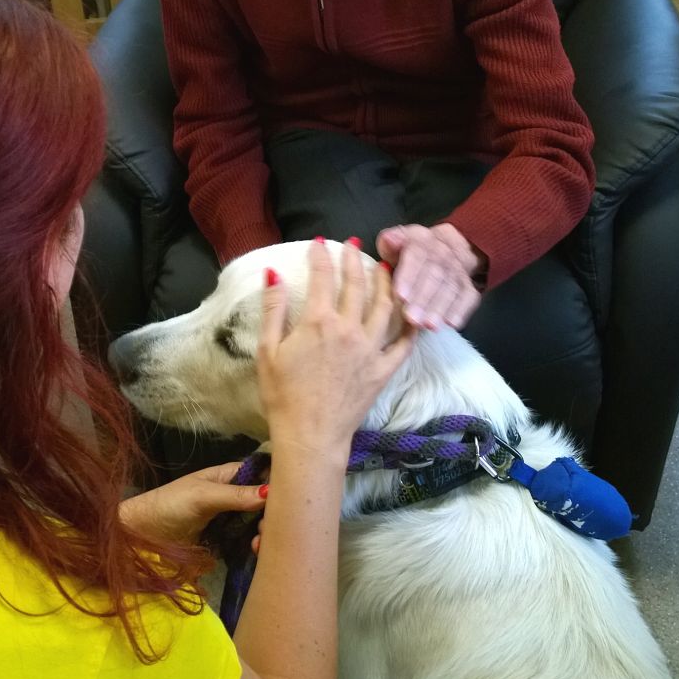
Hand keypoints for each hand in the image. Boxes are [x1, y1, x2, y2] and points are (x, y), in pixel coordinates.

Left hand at [118, 462, 266, 545]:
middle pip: (264, 501)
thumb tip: (271, 493)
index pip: (263, 474)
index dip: (277, 485)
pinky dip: (253, 545)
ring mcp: (230, 518)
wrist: (142, 535)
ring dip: (264, 531)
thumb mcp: (204, 496)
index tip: (289, 501)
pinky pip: (246, 540)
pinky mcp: (225, 540)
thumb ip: (236, 495)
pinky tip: (255, 551)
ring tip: (260, 543)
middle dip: (272, 513)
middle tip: (270, 529)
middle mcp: (234, 495)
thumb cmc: (170, 505)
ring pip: (258, 522)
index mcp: (230, 475)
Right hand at [258, 240, 414, 458]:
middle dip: (354, 260)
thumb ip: (273, 309)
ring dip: (385, 283)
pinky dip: (409, 325)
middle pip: (355, 285)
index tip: (319, 243)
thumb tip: (273, 273)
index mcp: (318, 321)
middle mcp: (349, 329)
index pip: (322, 277)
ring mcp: (370, 349)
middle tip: (353, 245)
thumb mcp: (267, 350)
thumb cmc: (282, 395)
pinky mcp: (384, 370)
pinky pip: (403, 344)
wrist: (310, 435)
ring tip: (385, 268)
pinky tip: (412, 312)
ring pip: (384, 306)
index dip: (320, 256)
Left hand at [376, 222, 484, 330]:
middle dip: (423, 299)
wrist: (451, 247)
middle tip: (412, 318)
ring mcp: (458, 270)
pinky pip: (468, 298)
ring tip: (429, 325)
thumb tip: (387, 241)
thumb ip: (390, 243)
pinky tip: (451, 324)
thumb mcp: (400, 241)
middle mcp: (443, 254)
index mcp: (422, 242)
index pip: (416, 257)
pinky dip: (461, 311)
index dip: (409, 276)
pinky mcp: (469, 286)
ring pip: (450, 289)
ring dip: (439, 308)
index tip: (400, 295)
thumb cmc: (416, 252)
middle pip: (434, 276)